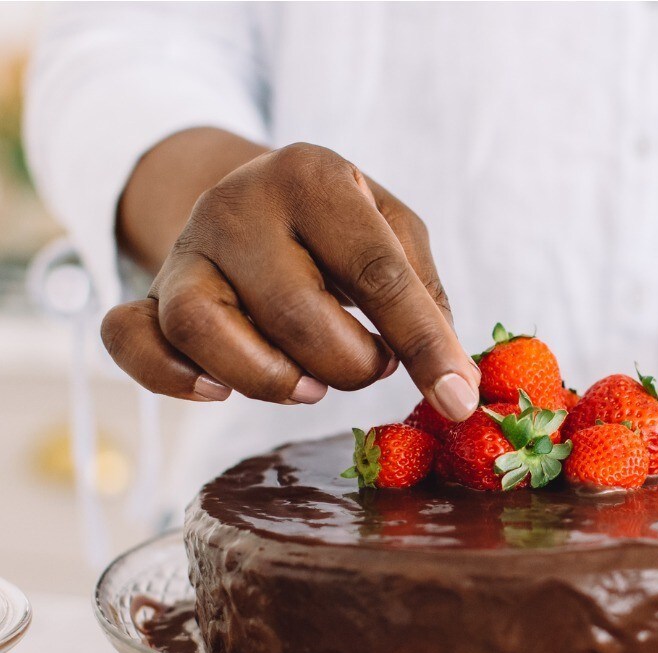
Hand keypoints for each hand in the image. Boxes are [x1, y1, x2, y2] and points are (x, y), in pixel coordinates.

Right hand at [102, 135, 479, 418]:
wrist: (256, 197)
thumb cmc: (339, 228)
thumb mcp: (395, 235)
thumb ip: (425, 301)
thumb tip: (454, 386)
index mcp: (314, 178)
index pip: (378, 274)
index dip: (425, 345)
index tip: (456, 400)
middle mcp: (238, 205)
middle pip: (294, 313)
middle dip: (349, 364)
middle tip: (370, 363)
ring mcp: (187, 248)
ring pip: (204, 330)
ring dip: (271, 379)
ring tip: (310, 384)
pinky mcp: (153, 291)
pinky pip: (131, 338)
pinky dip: (170, 376)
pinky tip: (217, 389)